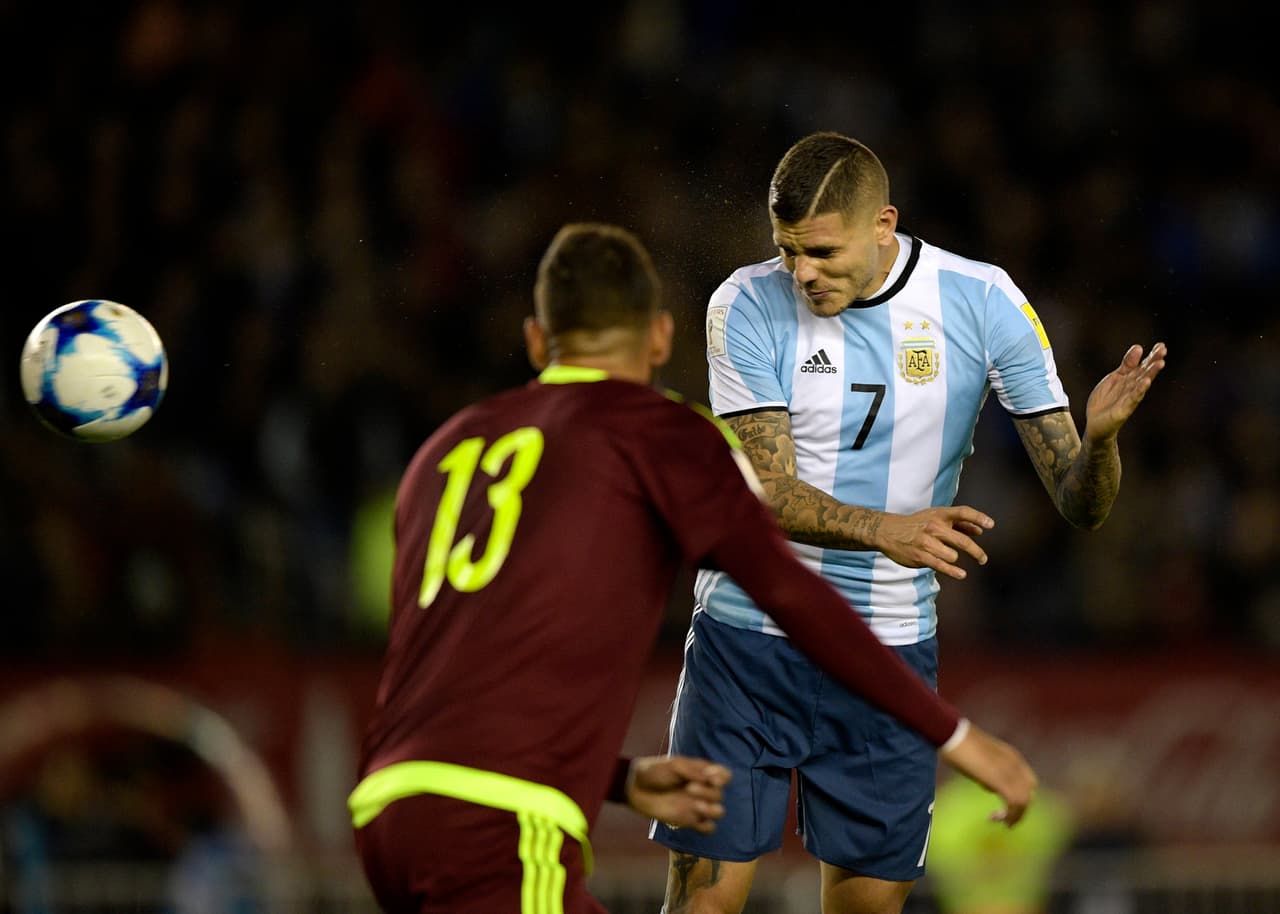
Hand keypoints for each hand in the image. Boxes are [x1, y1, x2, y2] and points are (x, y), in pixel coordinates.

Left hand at [624, 756, 731, 833]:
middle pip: (720, 794)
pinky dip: (706, 826)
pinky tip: (694, 818)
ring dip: (711, 809)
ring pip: (718, 812)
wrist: (635, 788)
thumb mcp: (674, 765)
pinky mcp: (689, 821)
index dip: (722, 777)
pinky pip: (708, 828)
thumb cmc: (654, 772)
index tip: (711, 777)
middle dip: (708, 792)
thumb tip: (711, 777)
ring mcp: (696, 806)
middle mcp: (702, 790)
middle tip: (689, 788)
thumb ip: (694, 770)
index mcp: (701, 773)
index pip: (724, 775)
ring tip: (696, 806)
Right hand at [875, 506, 994, 579]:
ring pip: (953, 556)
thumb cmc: (916, 524)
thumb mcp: (935, 517)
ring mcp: (927, 542)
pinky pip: (942, 566)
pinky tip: (961, 574)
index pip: (963, 512)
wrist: (887, 531)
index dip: (978, 517)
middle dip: (977, 552)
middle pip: (963, 541)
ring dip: (954, 559)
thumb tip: (980, 531)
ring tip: (949, 558)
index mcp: (939, 514)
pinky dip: (954, 572)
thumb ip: (958, 523)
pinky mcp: (920, 556)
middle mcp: (934, 527)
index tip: (991, 525)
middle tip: (983, 559)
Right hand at [939, 722, 1037, 826]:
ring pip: (1024, 802)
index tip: (1004, 805)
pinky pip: (1014, 803)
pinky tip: (993, 818)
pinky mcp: (1001, 780)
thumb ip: (990, 771)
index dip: (1020, 798)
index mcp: (1012, 756)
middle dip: (1018, 810)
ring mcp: (1009, 772)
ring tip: (1000, 822)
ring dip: (1014, 816)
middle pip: (1029, 794)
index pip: (1028, 782)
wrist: (952, 733)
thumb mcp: (980, 757)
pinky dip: (1008, 815)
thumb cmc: (958, 742)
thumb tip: (990, 786)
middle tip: (1003, 819)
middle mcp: (1016, 764)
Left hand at [1084, 342, 1166, 443]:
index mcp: (1129, 379)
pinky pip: (1133, 398)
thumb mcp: (1114, 378)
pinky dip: (1139, 389)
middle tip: (1163, 350)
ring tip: (1160, 363)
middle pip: (1145, 372)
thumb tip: (1138, 347)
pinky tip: (1145, 382)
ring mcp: (1130, 398)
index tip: (1161, 345)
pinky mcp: (1125, 409)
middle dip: (1154, 361)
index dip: (1151, 355)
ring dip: (1151, 373)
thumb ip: (1126, 365)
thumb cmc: (1106, 401)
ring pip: (1142, 383)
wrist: (1096, 424)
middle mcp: (1133, 387)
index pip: (1142, 365)